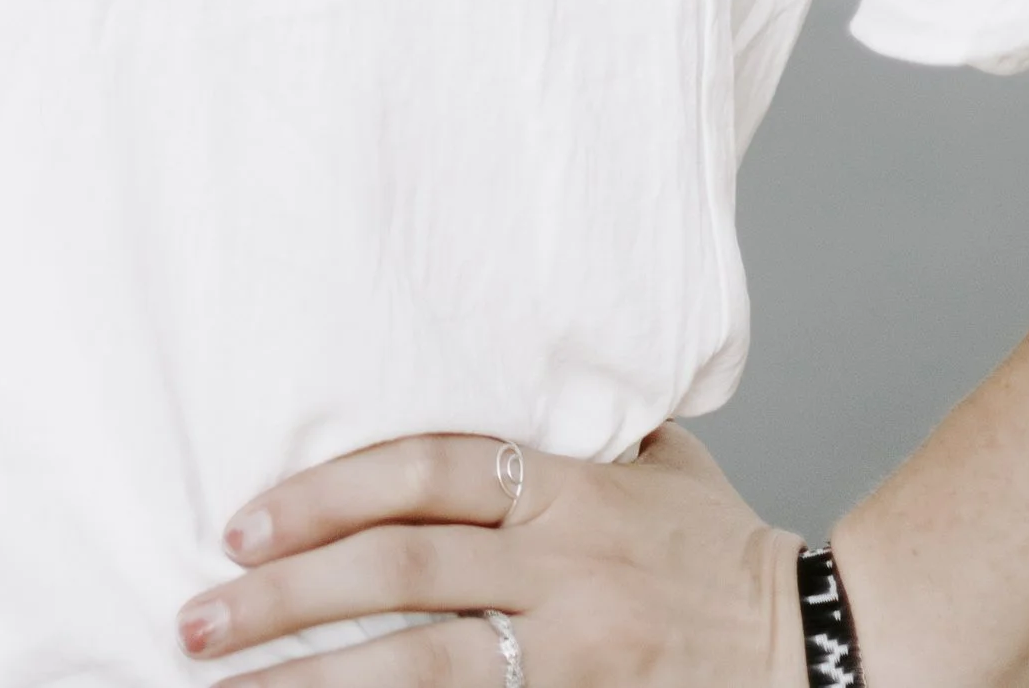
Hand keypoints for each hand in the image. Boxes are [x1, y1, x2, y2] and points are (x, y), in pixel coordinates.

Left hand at [176, 424, 805, 685]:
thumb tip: (506, 371)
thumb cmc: (728, 554)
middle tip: (196, 616)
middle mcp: (563, 569)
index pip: (425, 473)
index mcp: (568, 491)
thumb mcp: (657, 465)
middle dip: (286, 597)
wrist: (832, 650)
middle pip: (400, 573)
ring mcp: (574, 655)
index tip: (243, 526)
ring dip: (311, 681)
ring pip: (419, 668)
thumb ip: (575, 433)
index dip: (327, 494)